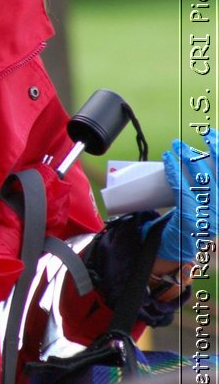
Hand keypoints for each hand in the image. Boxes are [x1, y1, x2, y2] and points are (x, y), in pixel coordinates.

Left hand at [149, 129, 217, 262]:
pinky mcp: (192, 218)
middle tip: (190, 139)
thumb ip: (207, 186)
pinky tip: (169, 161)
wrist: (178, 249)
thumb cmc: (192, 221)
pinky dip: (175, 172)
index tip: (212, 134)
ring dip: (187, 158)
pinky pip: (183, 189)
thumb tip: (200, 157)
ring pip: (200, 178)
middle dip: (205, 150)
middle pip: (217, 172)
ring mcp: (210, 215)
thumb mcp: (206, 203)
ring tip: (175, 147)